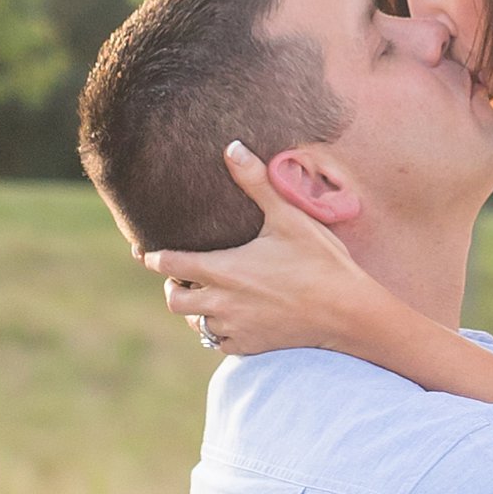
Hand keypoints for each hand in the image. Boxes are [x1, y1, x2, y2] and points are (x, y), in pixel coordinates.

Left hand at [134, 142, 384, 357]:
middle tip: (184, 275)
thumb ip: (256, 182)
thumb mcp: (288, 217)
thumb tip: (232, 147)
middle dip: (173, 286)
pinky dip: (219, 331)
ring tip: (208, 295)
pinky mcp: (250, 346)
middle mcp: (222, 303)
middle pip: (174, 300)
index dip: (152, 257)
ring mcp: (236, 328)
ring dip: (197, 310)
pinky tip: (232, 317)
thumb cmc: (320, 261)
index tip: (145, 252)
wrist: (347, 312)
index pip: (169, 264)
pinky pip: (220, 342)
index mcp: (224, 269)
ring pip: (196, 325)